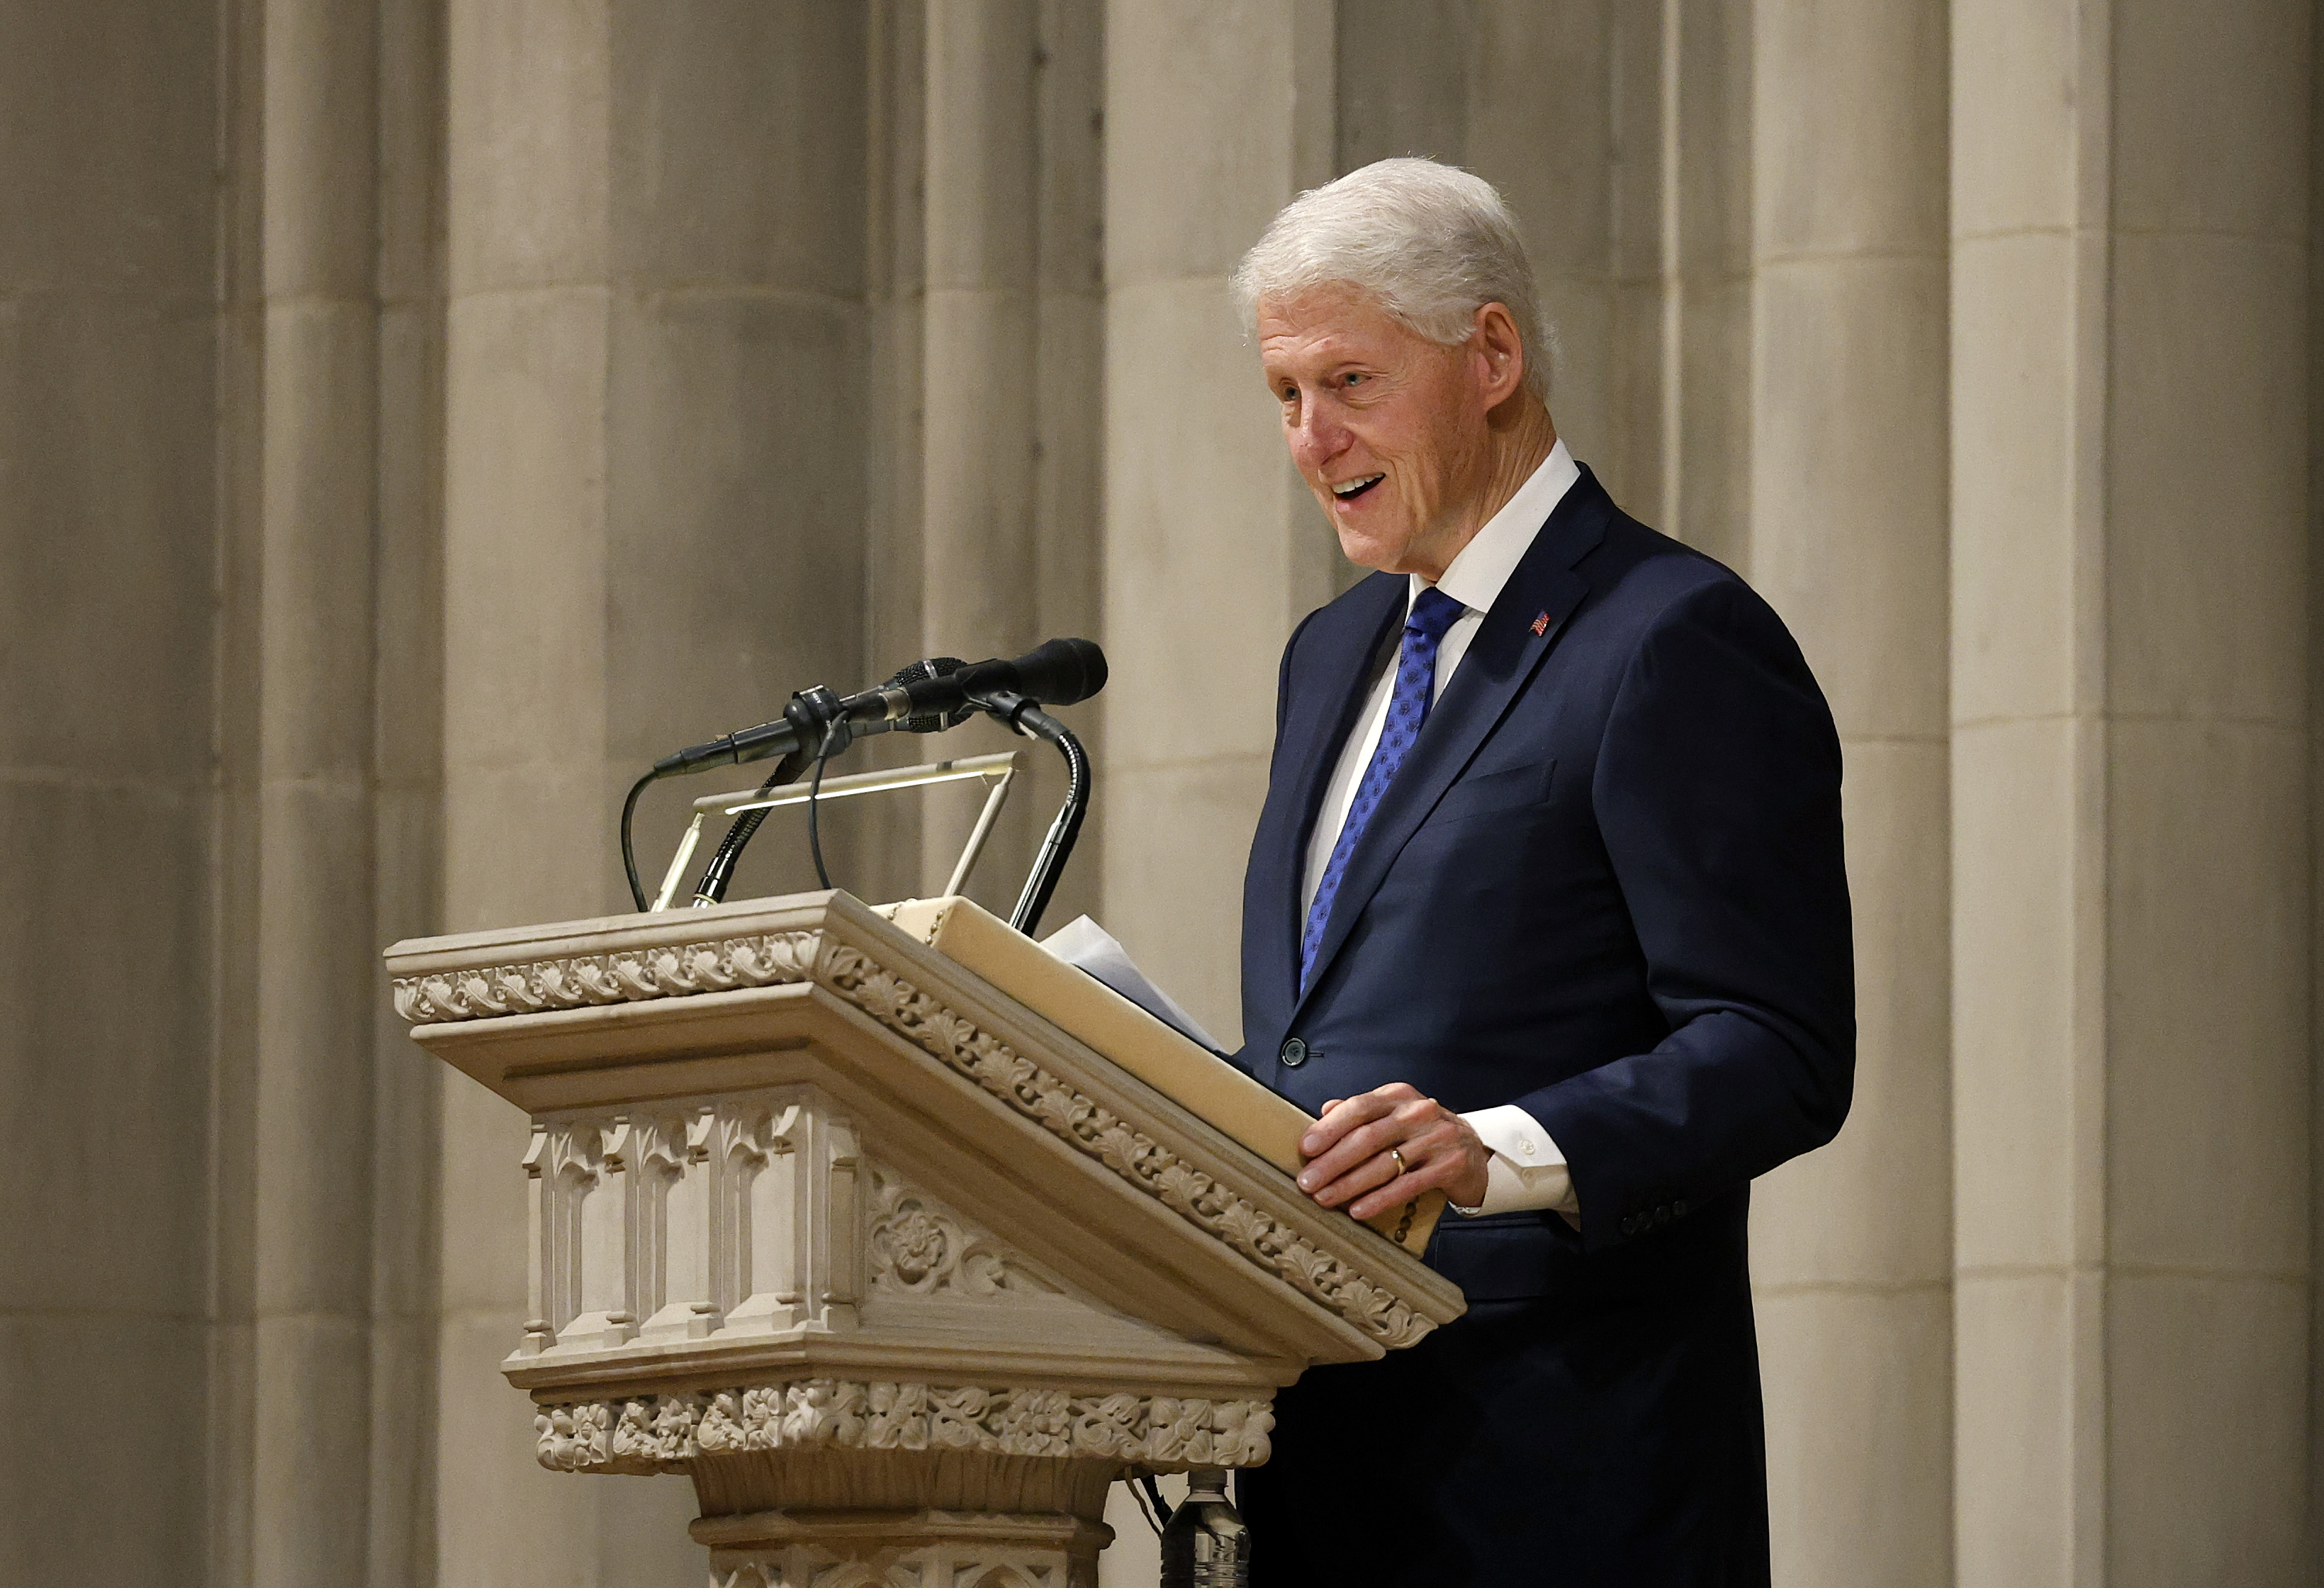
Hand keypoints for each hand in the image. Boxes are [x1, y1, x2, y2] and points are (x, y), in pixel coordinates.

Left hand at [1295, 1082, 1490, 1218]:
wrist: (1473, 1150)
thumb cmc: (1420, 1134)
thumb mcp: (1393, 1114)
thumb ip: (1361, 1112)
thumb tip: (1324, 1110)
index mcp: (1398, 1096)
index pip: (1359, 1108)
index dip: (1330, 1128)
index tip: (1306, 1148)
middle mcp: (1418, 1113)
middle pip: (1368, 1138)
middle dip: (1333, 1162)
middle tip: (1307, 1182)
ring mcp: (1436, 1139)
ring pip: (1385, 1165)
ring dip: (1350, 1184)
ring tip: (1324, 1198)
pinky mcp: (1449, 1166)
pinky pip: (1407, 1186)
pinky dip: (1379, 1199)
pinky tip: (1358, 1210)